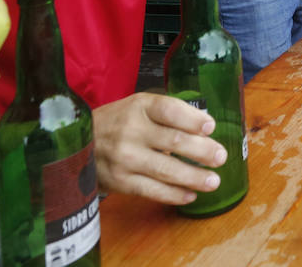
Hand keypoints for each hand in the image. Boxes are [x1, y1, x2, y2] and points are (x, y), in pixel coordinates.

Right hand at [92, 93, 226, 204]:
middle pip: (173, 141)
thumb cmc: (120, 122)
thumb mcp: (139, 106)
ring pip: (166, 169)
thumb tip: (205, 130)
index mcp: (139, 106)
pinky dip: (174, 194)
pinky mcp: (120, 181)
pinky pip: (152, 190)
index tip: (210, 127)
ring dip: (194, 177)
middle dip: (202, 151)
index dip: (193, 119)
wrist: (81, 143)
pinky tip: (191, 195)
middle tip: (221, 157)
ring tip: (214, 181)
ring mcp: (125, 158)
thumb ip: (168, 114)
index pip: (170, 110)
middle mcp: (131, 130)